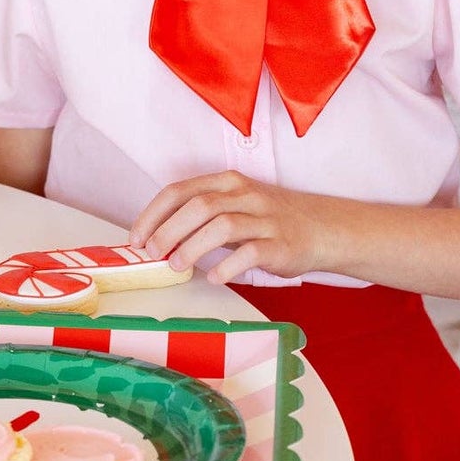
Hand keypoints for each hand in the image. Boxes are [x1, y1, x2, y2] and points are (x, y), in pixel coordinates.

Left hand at [129, 172, 338, 285]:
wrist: (323, 228)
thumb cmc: (269, 220)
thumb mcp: (234, 206)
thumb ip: (200, 217)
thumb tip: (158, 239)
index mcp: (227, 182)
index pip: (180, 191)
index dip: (153, 214)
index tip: (136, 237)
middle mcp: (245, 195)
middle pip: (198, 206)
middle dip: (168, 230)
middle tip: (151, 252)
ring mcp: (264, 219)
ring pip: (222, 225)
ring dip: (192, 246)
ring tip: (176, 265)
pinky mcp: (280, 244)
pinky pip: (250, 253)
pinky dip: (227, 266)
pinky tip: (214, 277)